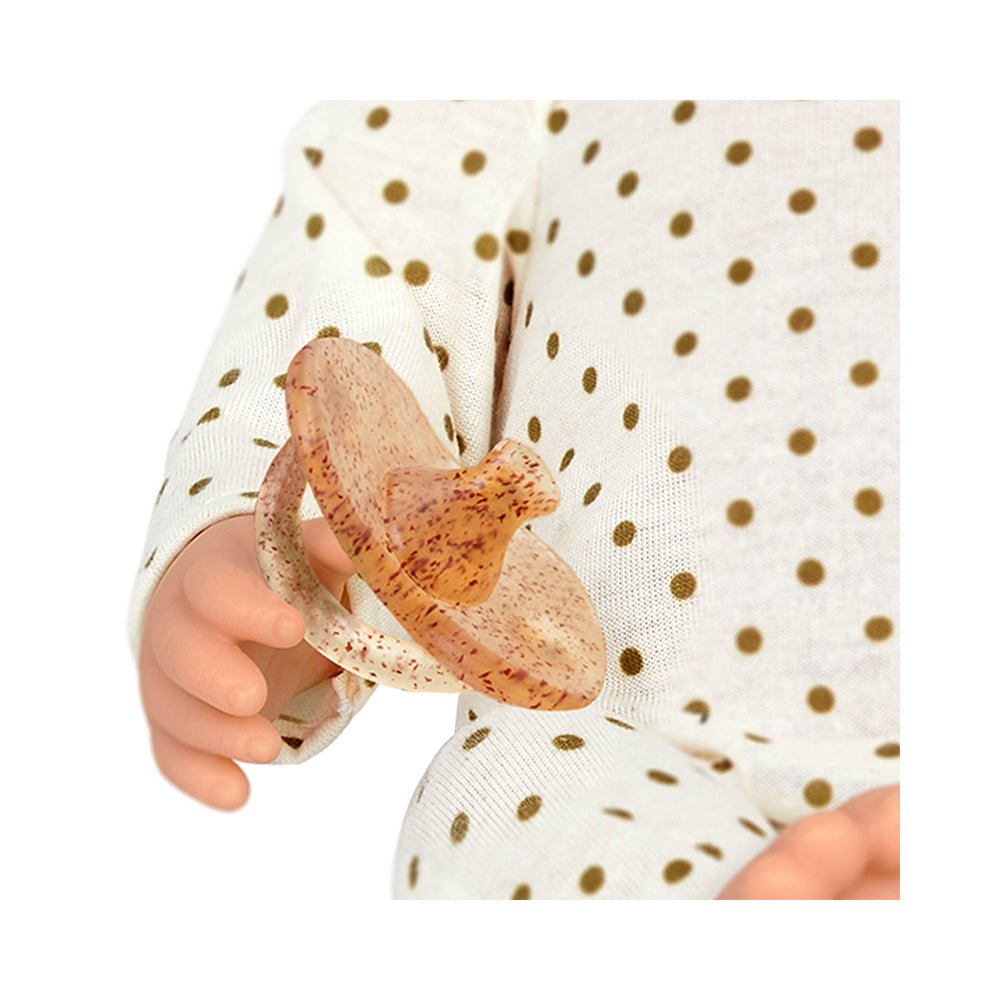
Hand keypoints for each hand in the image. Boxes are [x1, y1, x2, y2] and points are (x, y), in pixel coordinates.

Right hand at [138, 512, 353, 809]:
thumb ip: (331, 548)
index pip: (217, 586)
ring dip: (214, 733)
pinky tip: (236, 796)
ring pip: (170, 705)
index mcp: (215, 572)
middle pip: (179, 646)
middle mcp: (181, 621)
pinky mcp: (173, 718)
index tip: (294, 628)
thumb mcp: (302, 555)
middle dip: (214, 676)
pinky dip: (198, 775)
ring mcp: (170, 673)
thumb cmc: (273, 575)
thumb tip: (362, 539)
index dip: (249, 608)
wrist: (222, 594)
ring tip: (267, 750)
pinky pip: (170, 751)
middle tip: (256, 698)